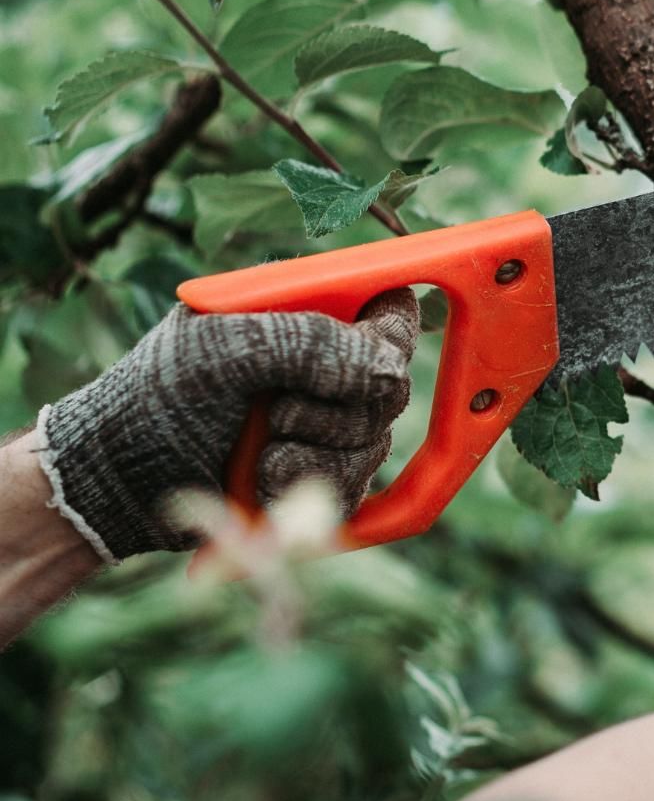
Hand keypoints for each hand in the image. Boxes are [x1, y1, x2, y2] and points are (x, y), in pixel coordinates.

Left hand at [34, 290, 418, 563]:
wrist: (114, 486)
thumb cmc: (153, 399)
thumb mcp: (220, 351)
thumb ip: (305, 344)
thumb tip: (389, 370)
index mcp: (302, 313)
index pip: (390, 309)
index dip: (390, 336)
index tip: (365, 363)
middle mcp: (321, 366)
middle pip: (392, 385)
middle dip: (337, 411)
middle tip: (276, 414)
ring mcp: (321, 423)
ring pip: (375, 443)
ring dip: (316, 457)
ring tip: (259, 456)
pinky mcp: (316, 476)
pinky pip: (354, 489)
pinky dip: (308, 492)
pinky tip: (262, 484)